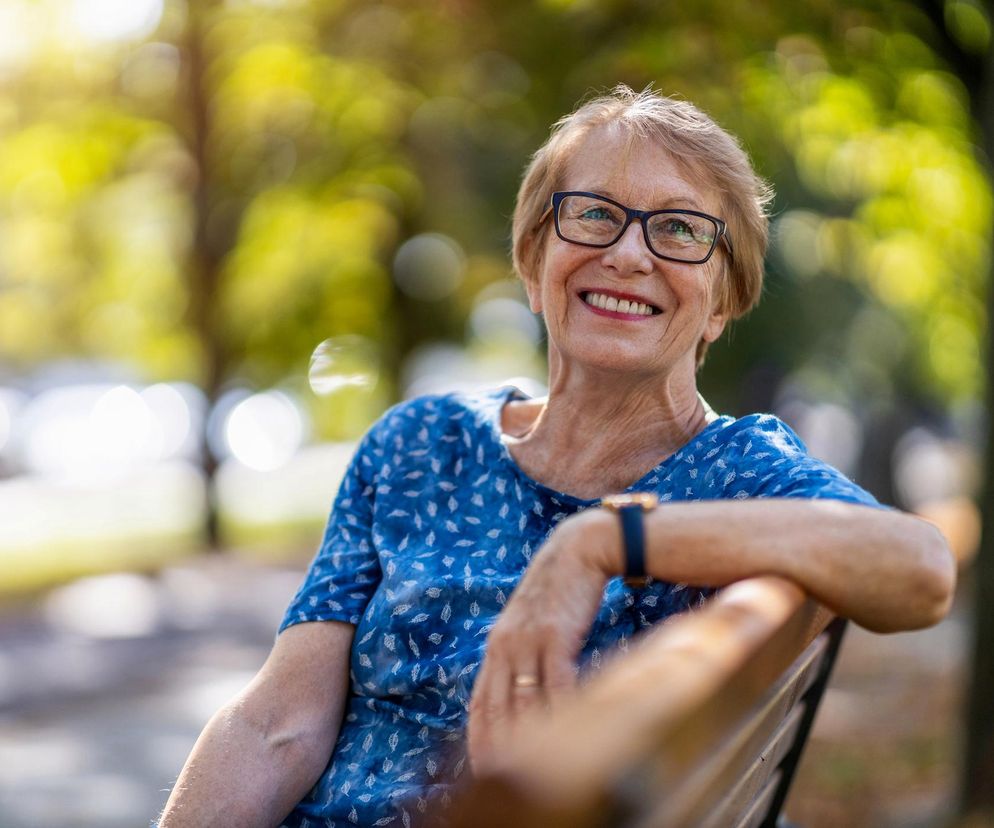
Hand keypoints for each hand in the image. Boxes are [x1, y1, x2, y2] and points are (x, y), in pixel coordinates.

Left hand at [467, 510, 615, 774]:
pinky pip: (556, 684)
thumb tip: (522, 692)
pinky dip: (559, 711)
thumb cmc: (559, 592)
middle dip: (498, 749)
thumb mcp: (529, 624)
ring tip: (534, 772)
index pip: (479, 704)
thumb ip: (520, 655)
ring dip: (529, 739)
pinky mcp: (555, 636)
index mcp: (495, 647)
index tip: (479, 771)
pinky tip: (567, 732)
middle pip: (497, 710)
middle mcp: (505, 647)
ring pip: (524, 703)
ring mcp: (528, 642)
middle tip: (500, 781)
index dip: (478, 740)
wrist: (577, 551)